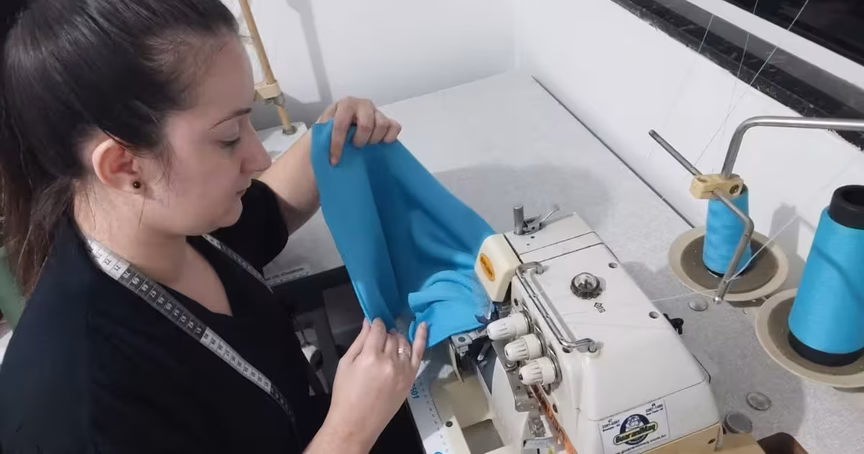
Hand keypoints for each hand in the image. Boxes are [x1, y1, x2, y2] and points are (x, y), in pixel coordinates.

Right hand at [314, 318, 426, 452]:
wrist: (356, 423)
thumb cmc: (346, 395)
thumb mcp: (345, 364)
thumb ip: (359, 341)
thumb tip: (368, 322)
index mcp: (370, 357)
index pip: (378, 330)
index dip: (375, 324)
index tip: (373, 323)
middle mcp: (389, 362)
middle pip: (391, 336)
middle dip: (384, 333)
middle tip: (377, 339)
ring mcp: (403, 370)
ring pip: (403, 342)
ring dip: (397, 338)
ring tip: (390, 340)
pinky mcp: (410, 378)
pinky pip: (419, 353)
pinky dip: (421, 338)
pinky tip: (422, 325)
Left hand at [318, 97, 401, 165]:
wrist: (341, 129)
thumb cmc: (330, 131)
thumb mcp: (322, 131)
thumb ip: (323, 135)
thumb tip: (326, 150)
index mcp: (345, 104)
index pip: (341, 124)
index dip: (337, 144)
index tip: (334, 160)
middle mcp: (363, 105)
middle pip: (366, 125)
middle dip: (359, 141)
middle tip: (354, 147)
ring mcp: (377, 112)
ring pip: (382, 125)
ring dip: (373, 140)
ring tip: (366, 144)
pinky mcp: (388, 120)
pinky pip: (395, 127)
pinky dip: (389, 137)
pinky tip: (381, 143)